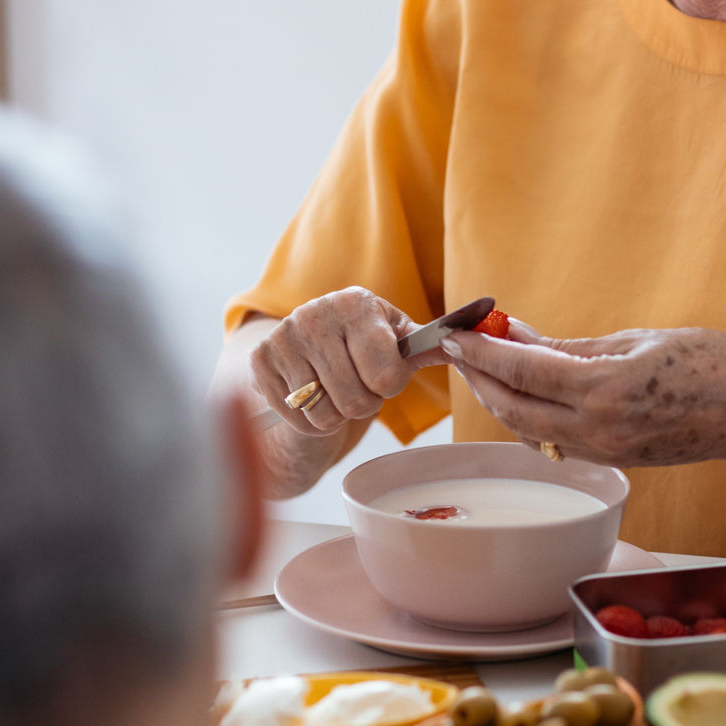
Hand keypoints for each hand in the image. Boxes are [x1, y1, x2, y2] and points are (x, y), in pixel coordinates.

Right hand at [248, 287, 445, 435]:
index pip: (387, 372)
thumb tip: (465, 344)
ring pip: (325, 414)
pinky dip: (310, 422)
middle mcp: (315, 313)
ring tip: (335, 391)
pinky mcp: (260, 363)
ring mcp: (283, 337)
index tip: (384, 375)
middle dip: (364, 404)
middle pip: (356, 400)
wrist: (307, 349)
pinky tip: (311, 398)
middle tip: (358, 387)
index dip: (390, 386)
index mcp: (357, 303)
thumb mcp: (396, 340)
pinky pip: (298, 420)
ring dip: (337, 415)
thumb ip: (428, 346)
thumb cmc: (363, 346)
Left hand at [440, 322, 725, 466]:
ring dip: (500, 400)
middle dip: (479, 378)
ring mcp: (605, 450)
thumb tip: (523, 336)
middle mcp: (598, 427)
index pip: (521, 371)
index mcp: (604, 389)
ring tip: (484, 368)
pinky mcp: (614, 461)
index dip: (481, 352)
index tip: (455, 335)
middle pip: (512, 408)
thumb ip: (575, 346)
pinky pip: (554, 442)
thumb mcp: (637, 339)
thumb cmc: (709, 363)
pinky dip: (528, 418)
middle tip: (459, 350)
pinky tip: (523, 395)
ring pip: (528, 430)